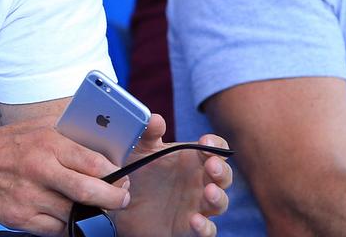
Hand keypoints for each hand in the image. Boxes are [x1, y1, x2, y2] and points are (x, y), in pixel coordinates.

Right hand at [0, 120, 130, 235]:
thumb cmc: (9, 144)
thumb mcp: (39, 125)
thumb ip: (70, 128)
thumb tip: (103, 130)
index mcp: (48, 143)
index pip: (93, 162)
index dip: (115, 173)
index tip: (124, 176)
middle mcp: (40, 170)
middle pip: (88, 191)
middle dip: (114, 198)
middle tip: (122, 198)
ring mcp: (29, 197)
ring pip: (73, 213)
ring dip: (87, 211)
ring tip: (93, 203)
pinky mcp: (20, 218)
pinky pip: (55, 229)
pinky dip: (66, 224)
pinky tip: (67, 213)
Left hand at [111, 114, 231, 236]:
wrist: (122, 206)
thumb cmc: (139, 175)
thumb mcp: (139, 152)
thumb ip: (147, 134)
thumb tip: (155, 119)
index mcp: (193, 161)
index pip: (216, 149)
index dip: (216, 144)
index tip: (204, 142)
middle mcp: (200, 183)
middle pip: (223, 176)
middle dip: (221, 171)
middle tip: (211, 166)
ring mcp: (197, 207)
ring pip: (220, 203)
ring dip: (218, 197)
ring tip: (209, 192)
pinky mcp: (188, 229)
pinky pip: (206, 231)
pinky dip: (205, 228)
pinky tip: (195, 221)